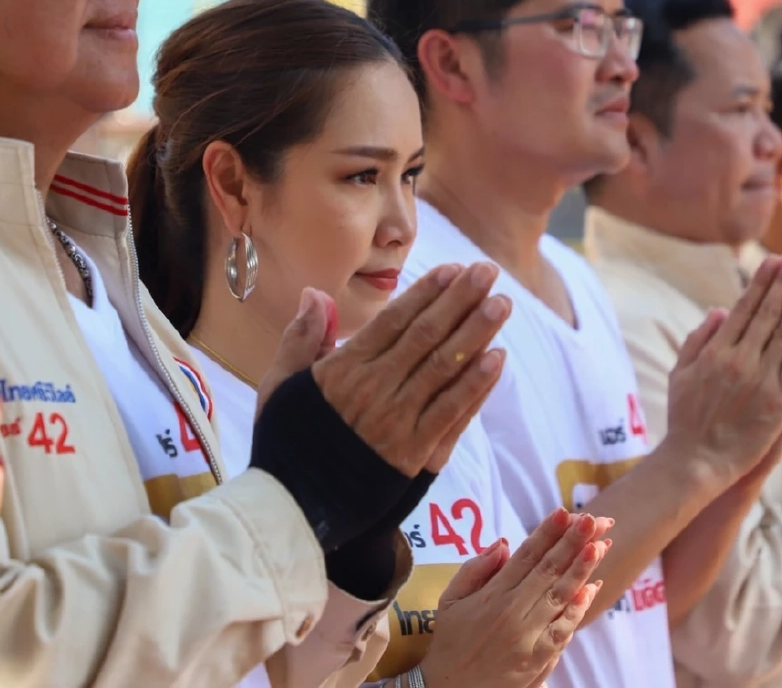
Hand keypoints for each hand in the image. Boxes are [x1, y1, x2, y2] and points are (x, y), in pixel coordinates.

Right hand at [261, 264, 510, 474]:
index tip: (453, 271)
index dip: (427, 293)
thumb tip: (317, 294)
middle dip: (460, 301)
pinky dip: (475, 385)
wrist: (290, 510)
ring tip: (502, 304)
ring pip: (444, 369)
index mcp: (343, 369)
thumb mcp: (279, 384)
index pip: (394, 321)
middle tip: (487, 272)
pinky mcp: (412, 455)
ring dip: (477, 334)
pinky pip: (451, 413)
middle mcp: (374, 390)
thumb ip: (302, 337)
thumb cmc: (284, 444)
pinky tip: (497, 360)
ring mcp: (396, 422)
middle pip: (425, 336)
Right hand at [419, 509, 611, 687]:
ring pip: (561, 596)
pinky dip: (579, 608)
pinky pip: (564, 628)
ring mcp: (529, 636)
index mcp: (492, 595)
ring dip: (583, 569)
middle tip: (594, 520)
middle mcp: (513, 612)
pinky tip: (593, 587)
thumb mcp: (449, 600)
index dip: (547, 533)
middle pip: (549, 570)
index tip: (565, 513)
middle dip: (573, 542)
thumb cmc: (451, 641)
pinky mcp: (540, 658)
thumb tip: (503, 543)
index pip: (526, 556)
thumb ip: (475, 569)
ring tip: (601, 544)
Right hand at [662, 252, 781, 490]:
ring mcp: (760, 379)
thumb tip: (719, 310)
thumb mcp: (680, 374)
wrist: (697, 460)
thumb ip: (698, 340)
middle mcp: (738, 359)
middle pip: (768, 313)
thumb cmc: (686, 419)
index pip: (744, 307)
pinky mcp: (778, 401)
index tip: (776, 260)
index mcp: (716, 351)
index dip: (762, 282)